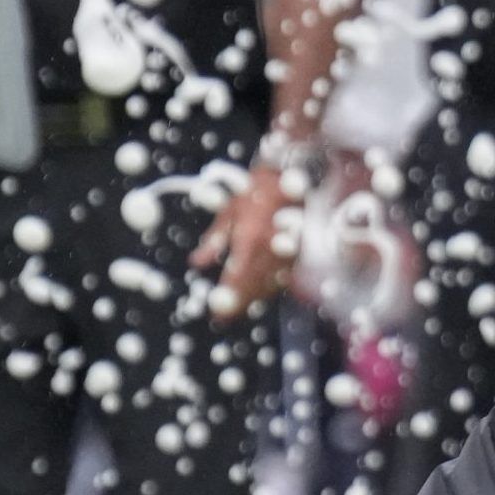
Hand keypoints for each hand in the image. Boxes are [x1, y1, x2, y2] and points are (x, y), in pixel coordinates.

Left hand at [192, 158, 299, 320]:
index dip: (226, 299)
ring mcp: (287, 254)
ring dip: (253, 299)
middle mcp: (270, 250)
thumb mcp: (229, 212)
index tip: (216, 313)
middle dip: (238, 305)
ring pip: (269, 286)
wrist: (292, 176)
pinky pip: (283, 278)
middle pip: (253, 288)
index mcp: (250, 239)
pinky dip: (269, 289)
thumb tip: (196, 263)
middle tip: (224, 317)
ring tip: (239, 308)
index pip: (236, 278)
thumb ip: (214, 240)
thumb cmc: (255, 192)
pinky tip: (259, 294)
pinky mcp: (298, 254)